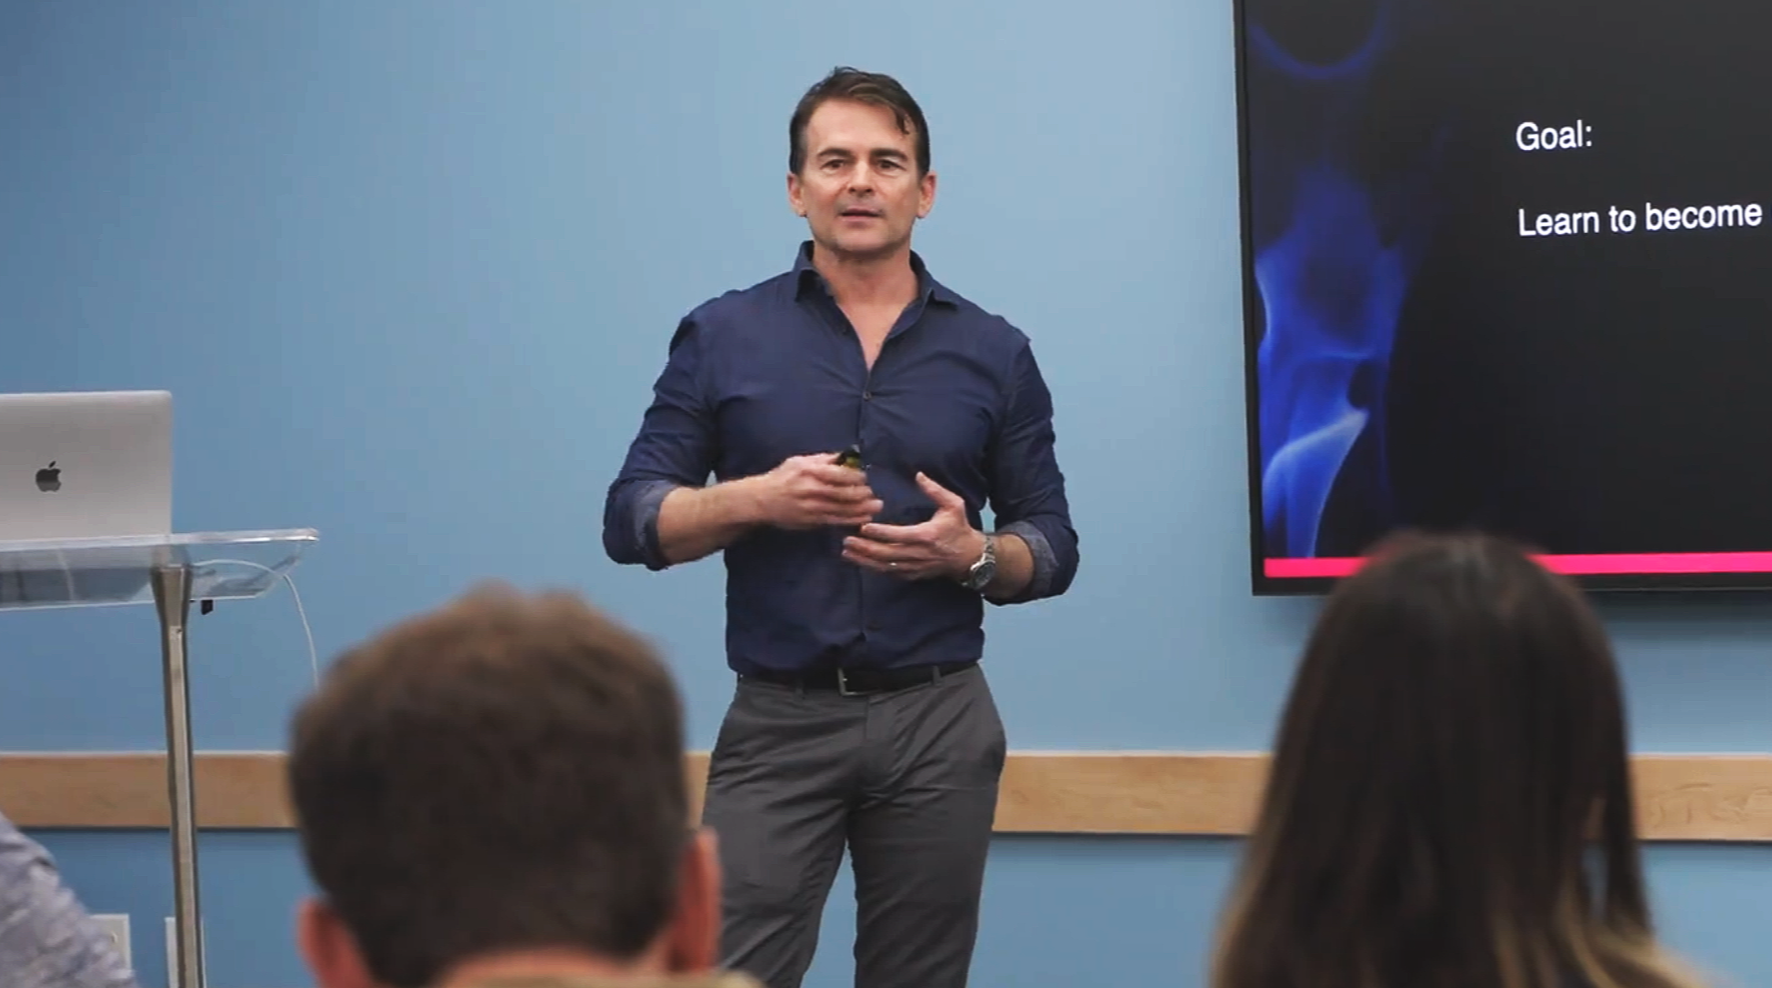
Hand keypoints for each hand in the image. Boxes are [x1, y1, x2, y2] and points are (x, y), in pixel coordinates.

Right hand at [757, 453, 882, 529]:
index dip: (857, 477)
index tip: (867, 478)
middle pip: (844, 493)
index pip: (840, 474)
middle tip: (876, 495)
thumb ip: (824, 459)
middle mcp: (811, 489)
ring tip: (876, 507)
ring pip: (843, 509)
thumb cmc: (782, 477)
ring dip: (862, 509)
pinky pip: (836, 521)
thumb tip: (847, 455)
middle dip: (863, 495)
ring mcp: (812, 507)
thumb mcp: (799, 461)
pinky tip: (863, 518)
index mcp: (809, 471)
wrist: (761, 501)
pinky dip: (851, 520)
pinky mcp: (811, 521)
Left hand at [843, 472, 983, 579]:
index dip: (880, 533)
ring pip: (885, 566)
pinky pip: (890, 573)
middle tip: (847, 540)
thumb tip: (918, 475)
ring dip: (865, 560)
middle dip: (865, 548)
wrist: (970, 557)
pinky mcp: (912, 575)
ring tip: (847, 552)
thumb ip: (935, 490)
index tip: (863, 526)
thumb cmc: (959, 528)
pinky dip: (874, 568)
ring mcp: (914, 567)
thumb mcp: (954, 505)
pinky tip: (860, 561)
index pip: (898, 535)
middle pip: (886, 553)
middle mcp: (918, 554)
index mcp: (926, 535)